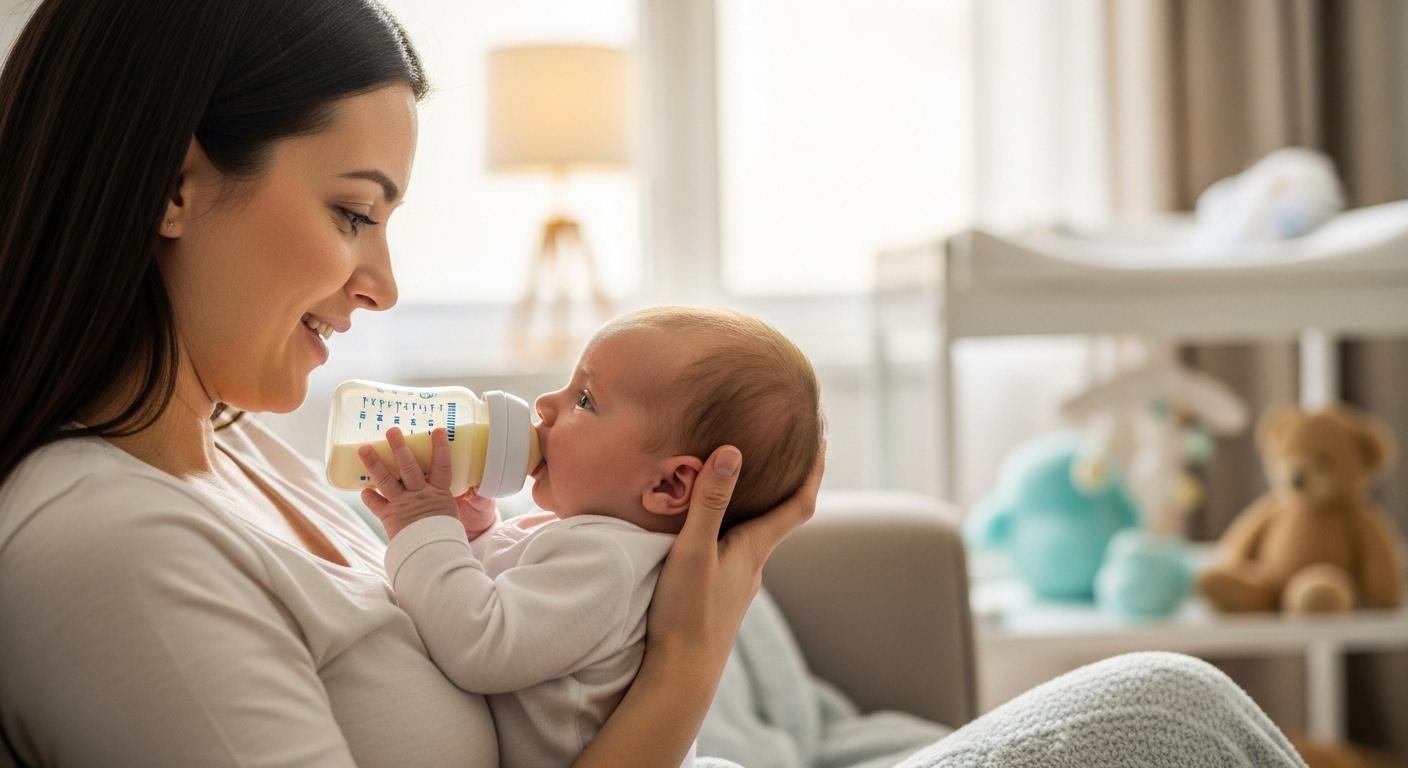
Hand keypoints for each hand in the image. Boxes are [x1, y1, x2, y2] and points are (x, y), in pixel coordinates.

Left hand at [358, 427, 492, 539]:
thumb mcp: (455, 514)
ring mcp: (403, 504)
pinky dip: (369, 496)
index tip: (437, 430)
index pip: (441, 465)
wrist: (433, 557)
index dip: (440, 447)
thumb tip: (476, 488)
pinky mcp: (389, 516)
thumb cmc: (447, 537)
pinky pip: (375, 504)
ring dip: (374, 463)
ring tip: (363, 448)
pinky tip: (363, 488)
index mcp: (439, 493)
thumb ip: (460, 499)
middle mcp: (419, 495)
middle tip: (391, 430)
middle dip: (399, 447)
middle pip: (408, 466)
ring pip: (386, 480)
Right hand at [645, 442, 824, 668]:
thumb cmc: (688, 614)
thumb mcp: (694, 550)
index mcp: (755, 549)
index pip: (798, 505)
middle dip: (785, 484)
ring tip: (746, 482)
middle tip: (785, 450)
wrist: (680, 677)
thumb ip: (710, 502)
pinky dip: (734, 529)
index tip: (822, 442)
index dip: (813, 472)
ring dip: (759, 508)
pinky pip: (735, 552)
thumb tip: (732, 451)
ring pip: (756, 536)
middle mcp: (753, 565)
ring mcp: (738, 584)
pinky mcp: (719, 598)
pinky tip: (714, 531)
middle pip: (780, 518)